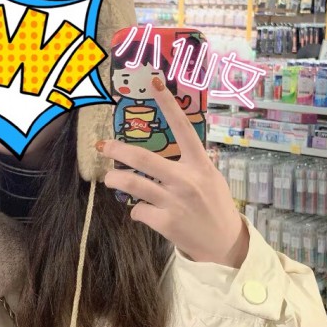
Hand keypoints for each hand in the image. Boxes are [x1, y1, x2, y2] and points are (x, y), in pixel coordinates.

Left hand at [99, 76, 248, 267]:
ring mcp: (174, 201)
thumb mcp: (211, 178)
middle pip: (144, 158)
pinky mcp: (165, 222)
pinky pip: (138, 211)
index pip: (184, 128)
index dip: (169, 104)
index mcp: (200, 164)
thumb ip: (192, 163)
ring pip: (132, 184)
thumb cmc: (216, 207)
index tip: (155, 83)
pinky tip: (144, 212)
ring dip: (116, 179)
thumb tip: (174, 147)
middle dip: (118, 151)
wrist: (223, 243)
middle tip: (103, 146)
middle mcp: (186, 179)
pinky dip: (137, 211)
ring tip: (110, 178)